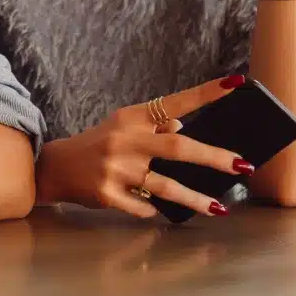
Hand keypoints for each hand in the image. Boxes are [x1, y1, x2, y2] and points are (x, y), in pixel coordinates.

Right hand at [36, 75, 253, 217]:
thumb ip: (153, 127)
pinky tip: (161, 212)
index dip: (205, 94)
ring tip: (220, 208)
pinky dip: (154, 209)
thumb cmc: (97, 145)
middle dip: (212, 157)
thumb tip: (182, 127)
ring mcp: (115, 169)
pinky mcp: (107, 194)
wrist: (54, 167)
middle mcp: (124, 140)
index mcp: (131, 118)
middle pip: (176, 148)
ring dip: (195, 199)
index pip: (174, 102)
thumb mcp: (122, 127)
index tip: (235, 83)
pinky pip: (143, 206)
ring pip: (165, 186)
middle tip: (242, 165)